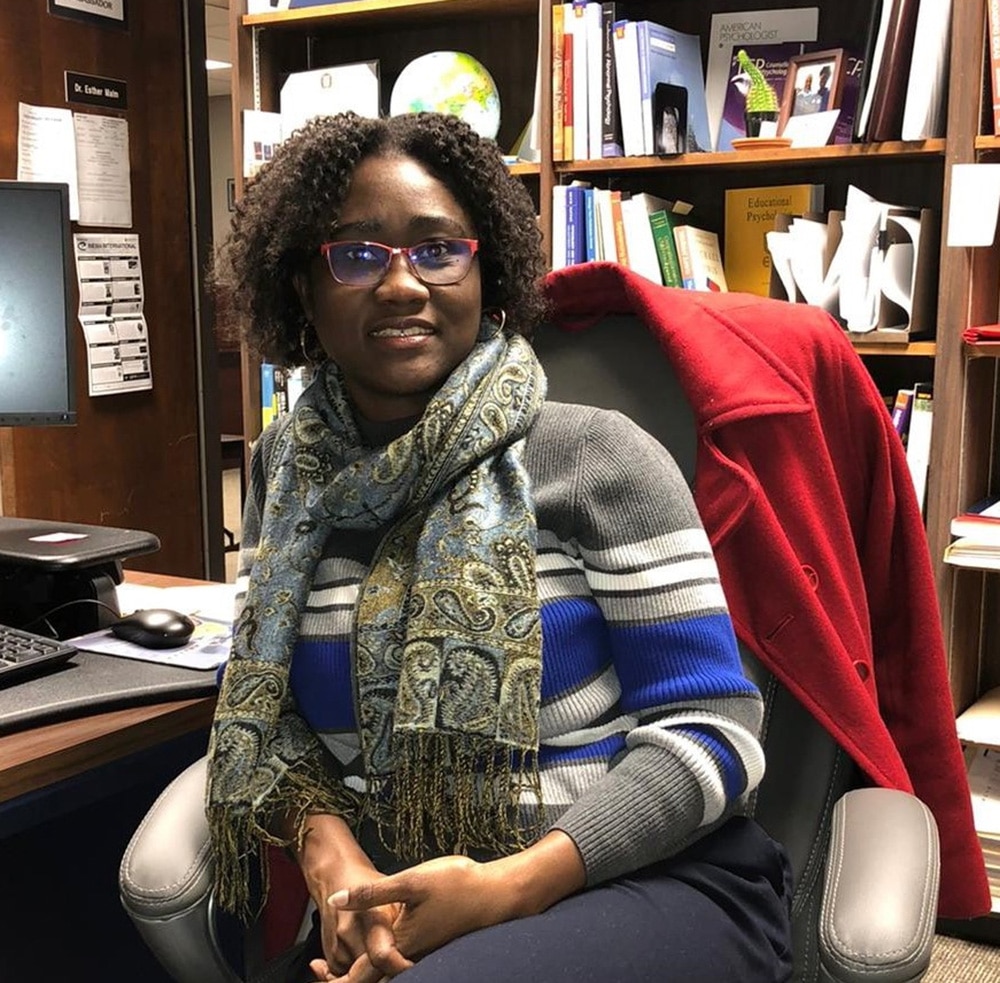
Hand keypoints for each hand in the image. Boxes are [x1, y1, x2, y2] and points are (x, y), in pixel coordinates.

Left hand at [319, 830, 585, 979]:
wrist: (496, 892)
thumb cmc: (457, 885)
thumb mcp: (411, 882)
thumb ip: (373, 894)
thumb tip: (336, 900)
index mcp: (399, 948)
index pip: (358, 979)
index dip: (333, 981)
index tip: (315, 966)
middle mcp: (408, 959)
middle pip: (368, 980)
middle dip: (342, 978)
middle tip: (318, 965)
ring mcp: (418, 954)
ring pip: (382, 974)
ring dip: (359, 971)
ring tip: (336, 958)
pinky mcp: (426, 945)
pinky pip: (395, 964)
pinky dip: (378, 960)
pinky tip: (373, 939)